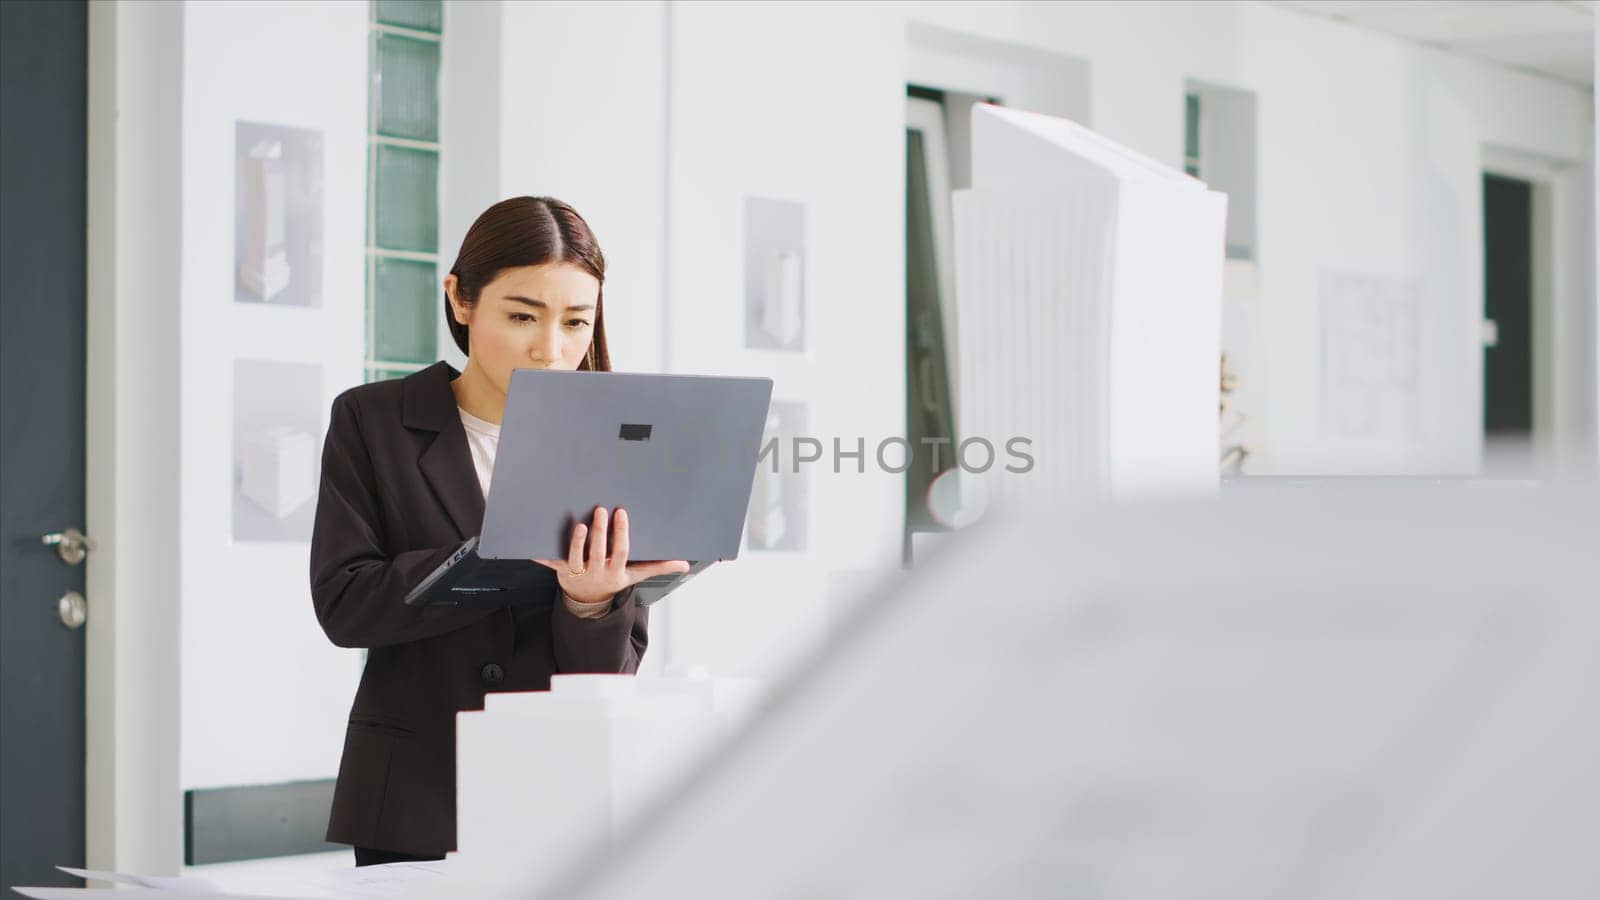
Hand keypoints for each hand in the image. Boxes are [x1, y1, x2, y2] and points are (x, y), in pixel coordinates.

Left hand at [534, 506, 689, 605]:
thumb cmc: (612, 580)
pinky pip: (551, 563)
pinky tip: (535, 547)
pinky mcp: (561, 570)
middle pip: (598, 552)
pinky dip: (542, 556)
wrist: (588, 602)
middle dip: (601, 532)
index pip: (621, 552)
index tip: (621, 513)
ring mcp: (578, 572)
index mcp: (615, 571)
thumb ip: (658, 567)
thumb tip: (685, 565)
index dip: (621, 534)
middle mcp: (597, 572)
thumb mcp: (636, 576)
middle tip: (602, 511)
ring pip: (576, 558)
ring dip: (577, 542)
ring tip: (581, 525)